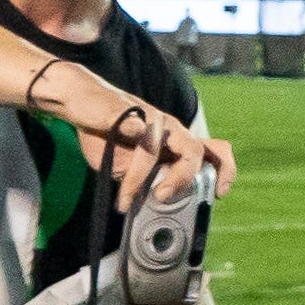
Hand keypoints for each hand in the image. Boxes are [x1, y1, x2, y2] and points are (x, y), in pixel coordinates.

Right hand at [97, 100, 237, 212]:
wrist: (81, 101)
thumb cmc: (108, 135)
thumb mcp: (132, 164)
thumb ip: (148, 179)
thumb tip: (157, 203)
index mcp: (175, 141)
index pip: (211, 151)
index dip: (223, 170)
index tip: (220, 193)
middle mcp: (168, 127)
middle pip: (193, 150)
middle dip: (181, 178)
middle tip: (161, 196)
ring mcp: (149, 117)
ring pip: (160, 144)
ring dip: (142, 174)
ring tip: (128, 195)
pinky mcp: (125, 112)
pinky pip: (132, 130)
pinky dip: (125, 150)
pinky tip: (112, 165)